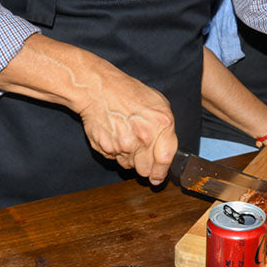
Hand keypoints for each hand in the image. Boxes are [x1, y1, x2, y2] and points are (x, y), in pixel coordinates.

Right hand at [76, 69, 177, 184]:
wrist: (99, 89)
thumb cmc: (128, 93)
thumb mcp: (157, 103)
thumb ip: (165, 128)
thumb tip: (167, 150)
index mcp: (162, 123)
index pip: (165, 159)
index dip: (161, 172)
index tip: (158, 177)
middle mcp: (144, 137)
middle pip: (146, 170)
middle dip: (145, 165)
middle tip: (139, 150)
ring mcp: (125, 144)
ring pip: (130, 166)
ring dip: (129, 157)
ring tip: (125, 135)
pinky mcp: (107, 149)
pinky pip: (115, 159)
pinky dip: (115, 151)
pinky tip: (114, 135)